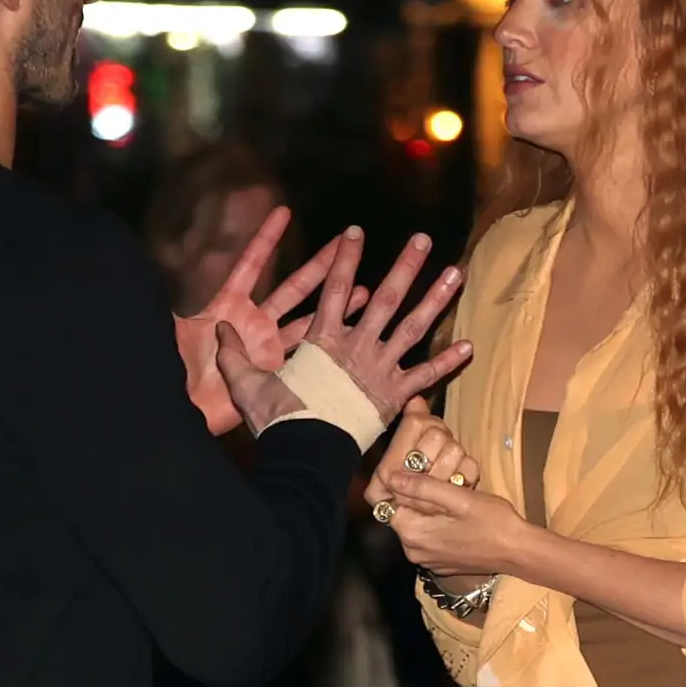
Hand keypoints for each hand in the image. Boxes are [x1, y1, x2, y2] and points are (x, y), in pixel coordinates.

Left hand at [174, 209, 364, 435]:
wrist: (185, 412)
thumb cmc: (174, 371)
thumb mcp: (175, 331)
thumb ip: (182, 301)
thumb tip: (180, 267)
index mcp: (228, 305)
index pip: (251, 264)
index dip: (267, 239)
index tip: (285, 211)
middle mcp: (253, 322)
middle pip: (292, 286)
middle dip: (318, 265)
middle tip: (345, 243)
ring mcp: (268, 346)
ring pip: (307, 318)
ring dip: (334, 303)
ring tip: (364, 286)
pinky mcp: (278, 370)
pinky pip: (307, 353)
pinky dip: (328, 341)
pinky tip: (352, 331)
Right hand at [211, 227, 469, 437]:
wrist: (305, 454)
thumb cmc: (278, 421)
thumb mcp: (248, 386)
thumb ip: (235, 356)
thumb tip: (217, 329)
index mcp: (323, 340)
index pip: (334, 288)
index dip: (344, 259)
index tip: (355, 232)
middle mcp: (357, 346)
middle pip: (385, 298)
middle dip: (405, 267)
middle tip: (423, 240)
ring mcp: (379, 369)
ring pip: (413, 328)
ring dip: (435, 299)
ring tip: (456, 274)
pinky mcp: (394, 396)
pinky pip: (425, 376)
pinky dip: (447, 362)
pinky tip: (469, 345)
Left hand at [378, 430, 529, 585]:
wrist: (519, 552)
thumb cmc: (493, 521)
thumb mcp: (458, 497)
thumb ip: (423, 487)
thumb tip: (393, 478)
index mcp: (414, 534)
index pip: (391, 505)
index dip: (403, 486)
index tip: (422, 474)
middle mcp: (414, 552)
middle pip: (404, 516)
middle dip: (417, 498)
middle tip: (441, 483)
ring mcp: (427, 561)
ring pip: (417, 527)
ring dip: (428, 511)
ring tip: (450, 498)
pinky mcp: (440, 564)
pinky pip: (429, 539)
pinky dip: (437, 526)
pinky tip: (455, 518)